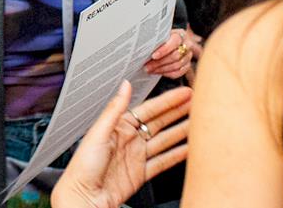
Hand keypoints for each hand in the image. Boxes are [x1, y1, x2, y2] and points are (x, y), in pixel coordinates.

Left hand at [51, 80, 190, 207]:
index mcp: (118, 127)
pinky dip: (177, 155)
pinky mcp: (141, 173)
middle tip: (196, 103)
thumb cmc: (83, 166)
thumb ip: (114, 109)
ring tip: (198, 122)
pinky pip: (163, 161)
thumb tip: (124, 85)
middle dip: (178, 112)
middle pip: (159, 122)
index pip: (148, 110)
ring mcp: (136, 156)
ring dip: (181, 130)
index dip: (167, 101)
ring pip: (165, 140)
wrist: (84, 196)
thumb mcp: (98, 133)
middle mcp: (129, 140)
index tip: (182, 93)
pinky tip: (189, 148)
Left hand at [144, 28, 192, 78]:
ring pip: (177, 65)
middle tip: (147, 66)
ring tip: (150, 70)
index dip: (164, 50)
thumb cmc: (161, 38)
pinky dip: (167, 74)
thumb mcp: (159, 35)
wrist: (167, 42)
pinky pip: (179, 72)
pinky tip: (158, 72)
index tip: (153, 56)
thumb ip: (155, 39)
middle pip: (175, 56)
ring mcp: (188, 56)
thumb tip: (142, 46)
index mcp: (180, 35)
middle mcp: (187, 45)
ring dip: (161, 69)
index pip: (174, 42)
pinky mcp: (187, 65)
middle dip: (159, 62)